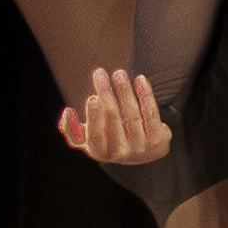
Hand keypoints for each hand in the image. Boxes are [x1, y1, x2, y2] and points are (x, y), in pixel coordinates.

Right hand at [58, 66, 173, 169]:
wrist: (144, 153)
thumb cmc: (108, 139)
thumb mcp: (87, 140)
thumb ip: (71, 130)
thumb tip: (68, 112)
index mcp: (100, 153)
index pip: (96, 135)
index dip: (94, 117)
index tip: (93, 97)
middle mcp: (121, 153)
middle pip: (113, 118)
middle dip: (106, 93)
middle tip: (99, 73)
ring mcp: (142, 146)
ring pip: (132, 113)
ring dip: (124, 90)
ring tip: (118, 73)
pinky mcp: (159, 139)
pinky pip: (151, 112)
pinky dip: (145, 94)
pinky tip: (139, 79)